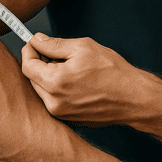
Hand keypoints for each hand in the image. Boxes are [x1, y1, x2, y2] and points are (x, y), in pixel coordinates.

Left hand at [21, 33, 135, 125]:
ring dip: (49, 77)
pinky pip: (54, 101)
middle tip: (55, 53)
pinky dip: (58, 90)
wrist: (134, 98)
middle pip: (33, 79)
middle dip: (40, 63)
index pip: (27, 65)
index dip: (29, 51)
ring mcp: (61, 114)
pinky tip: (76, 83)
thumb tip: (37, 40)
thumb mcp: (83, 48)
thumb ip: (54, 45)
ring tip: (71, 69)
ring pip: (43, 91)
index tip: (35, 43)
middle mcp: (54, 103)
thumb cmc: (114, 73)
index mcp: (55, 83)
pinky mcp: (69, 120)